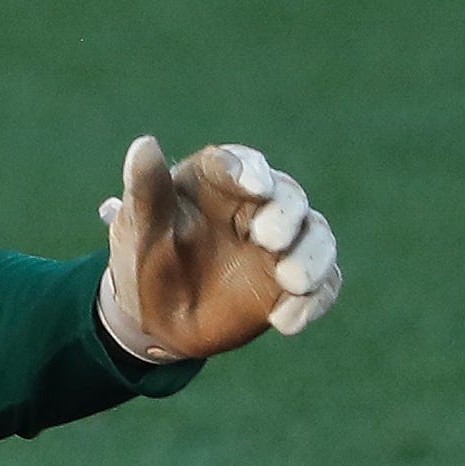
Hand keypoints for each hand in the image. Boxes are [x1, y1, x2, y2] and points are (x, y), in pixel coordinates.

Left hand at [99, 137, 341, 362]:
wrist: (157, 320)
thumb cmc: (145, 260)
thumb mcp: (139, 228)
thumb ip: (146, 189)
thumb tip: (144, 144)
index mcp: (216, 181)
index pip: (239, 163)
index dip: (249, 171)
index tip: (255, 187)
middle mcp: (257, 206)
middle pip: (289, 196)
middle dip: (287, 214)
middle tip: (268, 238)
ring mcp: (282, 245)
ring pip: (317, 236)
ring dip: (312, 257)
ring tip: (292, 282)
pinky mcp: (295, 283)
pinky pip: (324, 284)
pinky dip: (314, 301)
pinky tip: (285, 321)